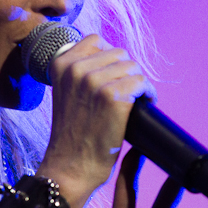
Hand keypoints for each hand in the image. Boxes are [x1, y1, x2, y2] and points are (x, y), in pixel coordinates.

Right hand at [36, 34, 154, 207]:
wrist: (70, 166)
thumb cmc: (72, 134)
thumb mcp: (66, 93)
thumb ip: (79, 73)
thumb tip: (112, 58)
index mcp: (60, 64)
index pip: (95, 40)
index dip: (110, 57)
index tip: (114, 74)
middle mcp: (75, 69)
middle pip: (118, 53)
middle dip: (126, 71)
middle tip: (128, 91)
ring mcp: (94, 82)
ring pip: (133, 66)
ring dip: (138, 82)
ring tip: (136, 98)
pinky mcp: (113, 97)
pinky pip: (142, 83)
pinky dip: (148, 93)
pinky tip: (145, 103)